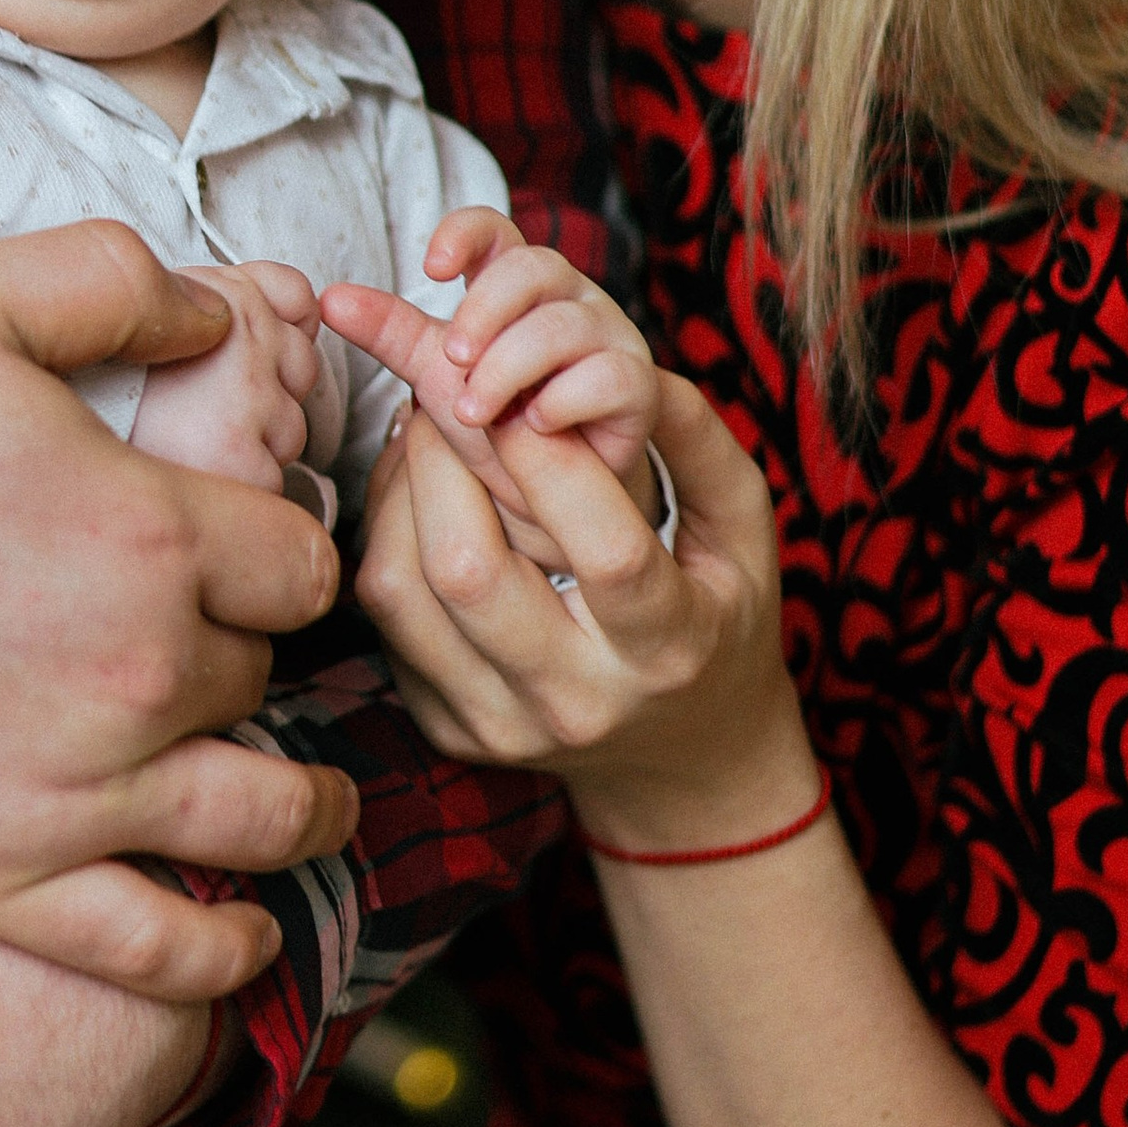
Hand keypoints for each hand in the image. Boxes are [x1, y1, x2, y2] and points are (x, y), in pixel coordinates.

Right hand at [0, 223, 348, 997]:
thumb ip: (112, 280)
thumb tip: (219, 310)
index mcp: (143, 534)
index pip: (296, 560)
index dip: (277, 547)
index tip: (245, 551)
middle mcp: (133, 673)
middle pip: (260, 674)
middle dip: (242, 650)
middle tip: (209, 641)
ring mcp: (72, 792)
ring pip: (255, 817)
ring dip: (302, 807)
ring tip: (314, 804)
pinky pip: (152, 950)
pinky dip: (220, 956)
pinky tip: (248, 937)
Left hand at [323, 210, 660, 566]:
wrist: (551, 495)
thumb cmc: (498, 421)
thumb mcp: (435, 373)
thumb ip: (390, 332)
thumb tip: (329, 298)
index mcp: (516, 286)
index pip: (495, 230)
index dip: (465, 234)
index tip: (429, 269)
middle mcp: (568, 299)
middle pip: (533, 266)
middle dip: (484, 313)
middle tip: (453, 363)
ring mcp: (609, 338)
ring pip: (564, 323)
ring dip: (509, 368)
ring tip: (477, 413)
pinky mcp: (638, 387)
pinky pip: (610, 375)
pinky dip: (564, 400)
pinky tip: (535, 427)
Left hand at [342, 370, 806, 848]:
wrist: (683, 760)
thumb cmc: (718, 618)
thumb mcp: (743, 530)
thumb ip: (694, 440)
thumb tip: (617, 366)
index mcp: (668, 649)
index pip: (605, 551)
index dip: (551, 460)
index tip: (524, 393)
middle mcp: (577, 700)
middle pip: (469, 570)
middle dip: (443, 457)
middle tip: (449, 392)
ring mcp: (502, 724)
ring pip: (402, 590)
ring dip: (397, 489)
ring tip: (424, 433)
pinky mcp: (448, 729)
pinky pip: (384, 619)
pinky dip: (386, 537)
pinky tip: (417, 497)